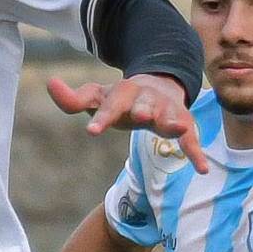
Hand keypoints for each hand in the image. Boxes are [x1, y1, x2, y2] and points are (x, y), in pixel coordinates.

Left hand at [46, 73, 208, 172]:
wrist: (158, 84)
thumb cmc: (120, 99)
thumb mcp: (96, 98)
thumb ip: (73, 98)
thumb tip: (50, 82)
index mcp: (122, 92)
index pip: (110, 104)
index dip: (102, 117)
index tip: (92, 131)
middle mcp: (146, 98)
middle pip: (144, 105)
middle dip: (143, 110)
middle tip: (142, 116)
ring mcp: (167, 109)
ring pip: (170, 114)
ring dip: (173, 121)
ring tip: (176, 128)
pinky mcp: (183, 122)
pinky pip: (191, 137)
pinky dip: (196, 152)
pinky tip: (203, 169)